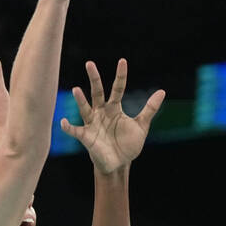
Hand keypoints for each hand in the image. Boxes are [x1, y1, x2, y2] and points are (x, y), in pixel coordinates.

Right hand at [61, 58, 164, 173]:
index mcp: (114, 108)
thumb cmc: (128, 144)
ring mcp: (92, 124)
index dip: (120, 76)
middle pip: (97, 92)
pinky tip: (63, 122)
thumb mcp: (141, 125)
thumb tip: (162, 91)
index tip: (122, 61)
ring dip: (80, 100)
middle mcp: (101, 112)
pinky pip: (76, 131)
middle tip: (90, 63)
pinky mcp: (86, 137)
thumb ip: (149, 108)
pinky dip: (69, 127)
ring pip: (85, 109)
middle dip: (94, 79)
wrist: (120, 164)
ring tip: (76, 89)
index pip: (117, 88)